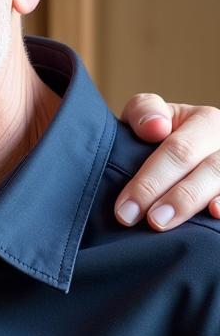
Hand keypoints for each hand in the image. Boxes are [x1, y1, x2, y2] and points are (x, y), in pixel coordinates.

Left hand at [116, 94, 219, 229]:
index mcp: (205, 121)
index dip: (150, 181)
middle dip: (176, 198)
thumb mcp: (146, 115)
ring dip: (195, 205)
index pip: (179, 151)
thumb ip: (145, 111)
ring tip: (166, 224)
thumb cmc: (157, 133)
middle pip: (208, 170)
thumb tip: (156, 127)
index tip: (125, 209)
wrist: (177, 150)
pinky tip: (214, 216)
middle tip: (150, 222)